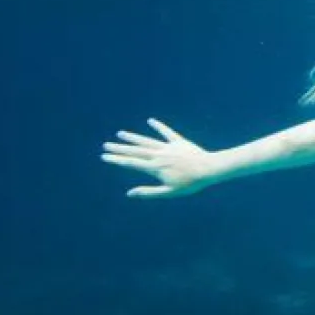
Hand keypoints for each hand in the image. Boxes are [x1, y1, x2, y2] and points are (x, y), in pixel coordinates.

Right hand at [101, 118, 221, 198]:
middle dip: (120, 148)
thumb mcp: (169, 192)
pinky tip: (151, 120)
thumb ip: (148, 192)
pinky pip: (167, 132)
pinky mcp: (179, 142)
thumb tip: (129, 194)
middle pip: (136, 151)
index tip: (105, 157)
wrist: (209, 169)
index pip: (131, 163)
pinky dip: (159, 126)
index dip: (117, 160)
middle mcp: (159, 155)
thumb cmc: (190, 183)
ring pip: (147, 141)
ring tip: (120, 133)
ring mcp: (169, 147)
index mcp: (155, 168)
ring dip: (133, 137)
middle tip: (106, 145)